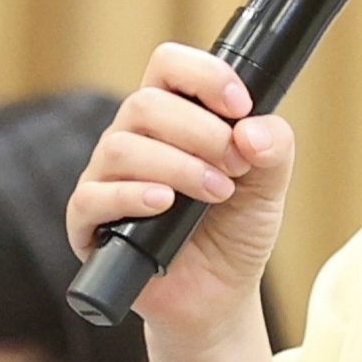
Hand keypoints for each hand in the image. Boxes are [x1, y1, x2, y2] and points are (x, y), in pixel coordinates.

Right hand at [72, 43, 296, 338]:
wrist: (219, 295)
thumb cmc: (234, 231)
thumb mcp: (269, 185)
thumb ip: (274, 148)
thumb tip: (252, 130)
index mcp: (172, 116)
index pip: (169, 65)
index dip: (204, 74)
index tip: (241, 104)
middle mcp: (133, 138)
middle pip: (146, 103)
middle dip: (202, 132)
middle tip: (236, 167)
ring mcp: (106, 178)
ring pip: (122, 146)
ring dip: (178, 167)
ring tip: (216, 194)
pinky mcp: (88, 222)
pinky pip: (93, 196)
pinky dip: (133, 195)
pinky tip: (165, 204)